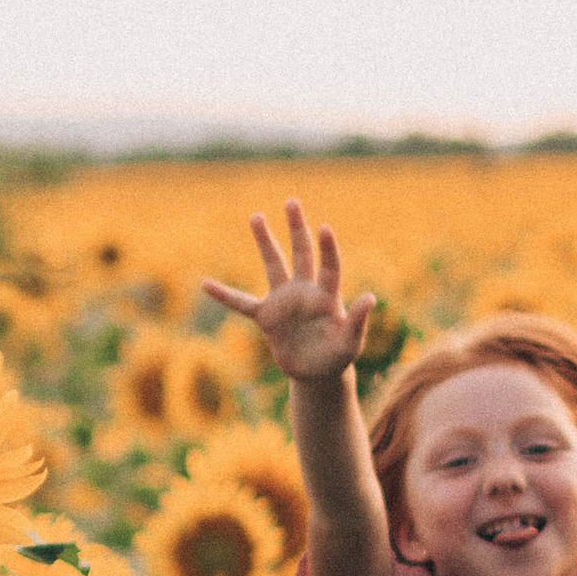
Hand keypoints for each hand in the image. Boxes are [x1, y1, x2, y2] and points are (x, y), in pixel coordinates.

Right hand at [202, 202, 376, 383]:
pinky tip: (206, 283)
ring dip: (265, 242)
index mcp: (326, 297)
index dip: (327, 249)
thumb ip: (357, 321)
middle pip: (301, 253)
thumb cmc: (338, 358)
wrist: (317, 373)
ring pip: (273, 265)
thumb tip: (371, 297)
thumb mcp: (350, 343)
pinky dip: (224, 295)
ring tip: (256, 216)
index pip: (328, 267)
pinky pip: (241, 303)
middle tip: (292, 202)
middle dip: (297, 228)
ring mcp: (284, 301)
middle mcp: (305, 291)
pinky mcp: (267, 316)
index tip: (324, 228)